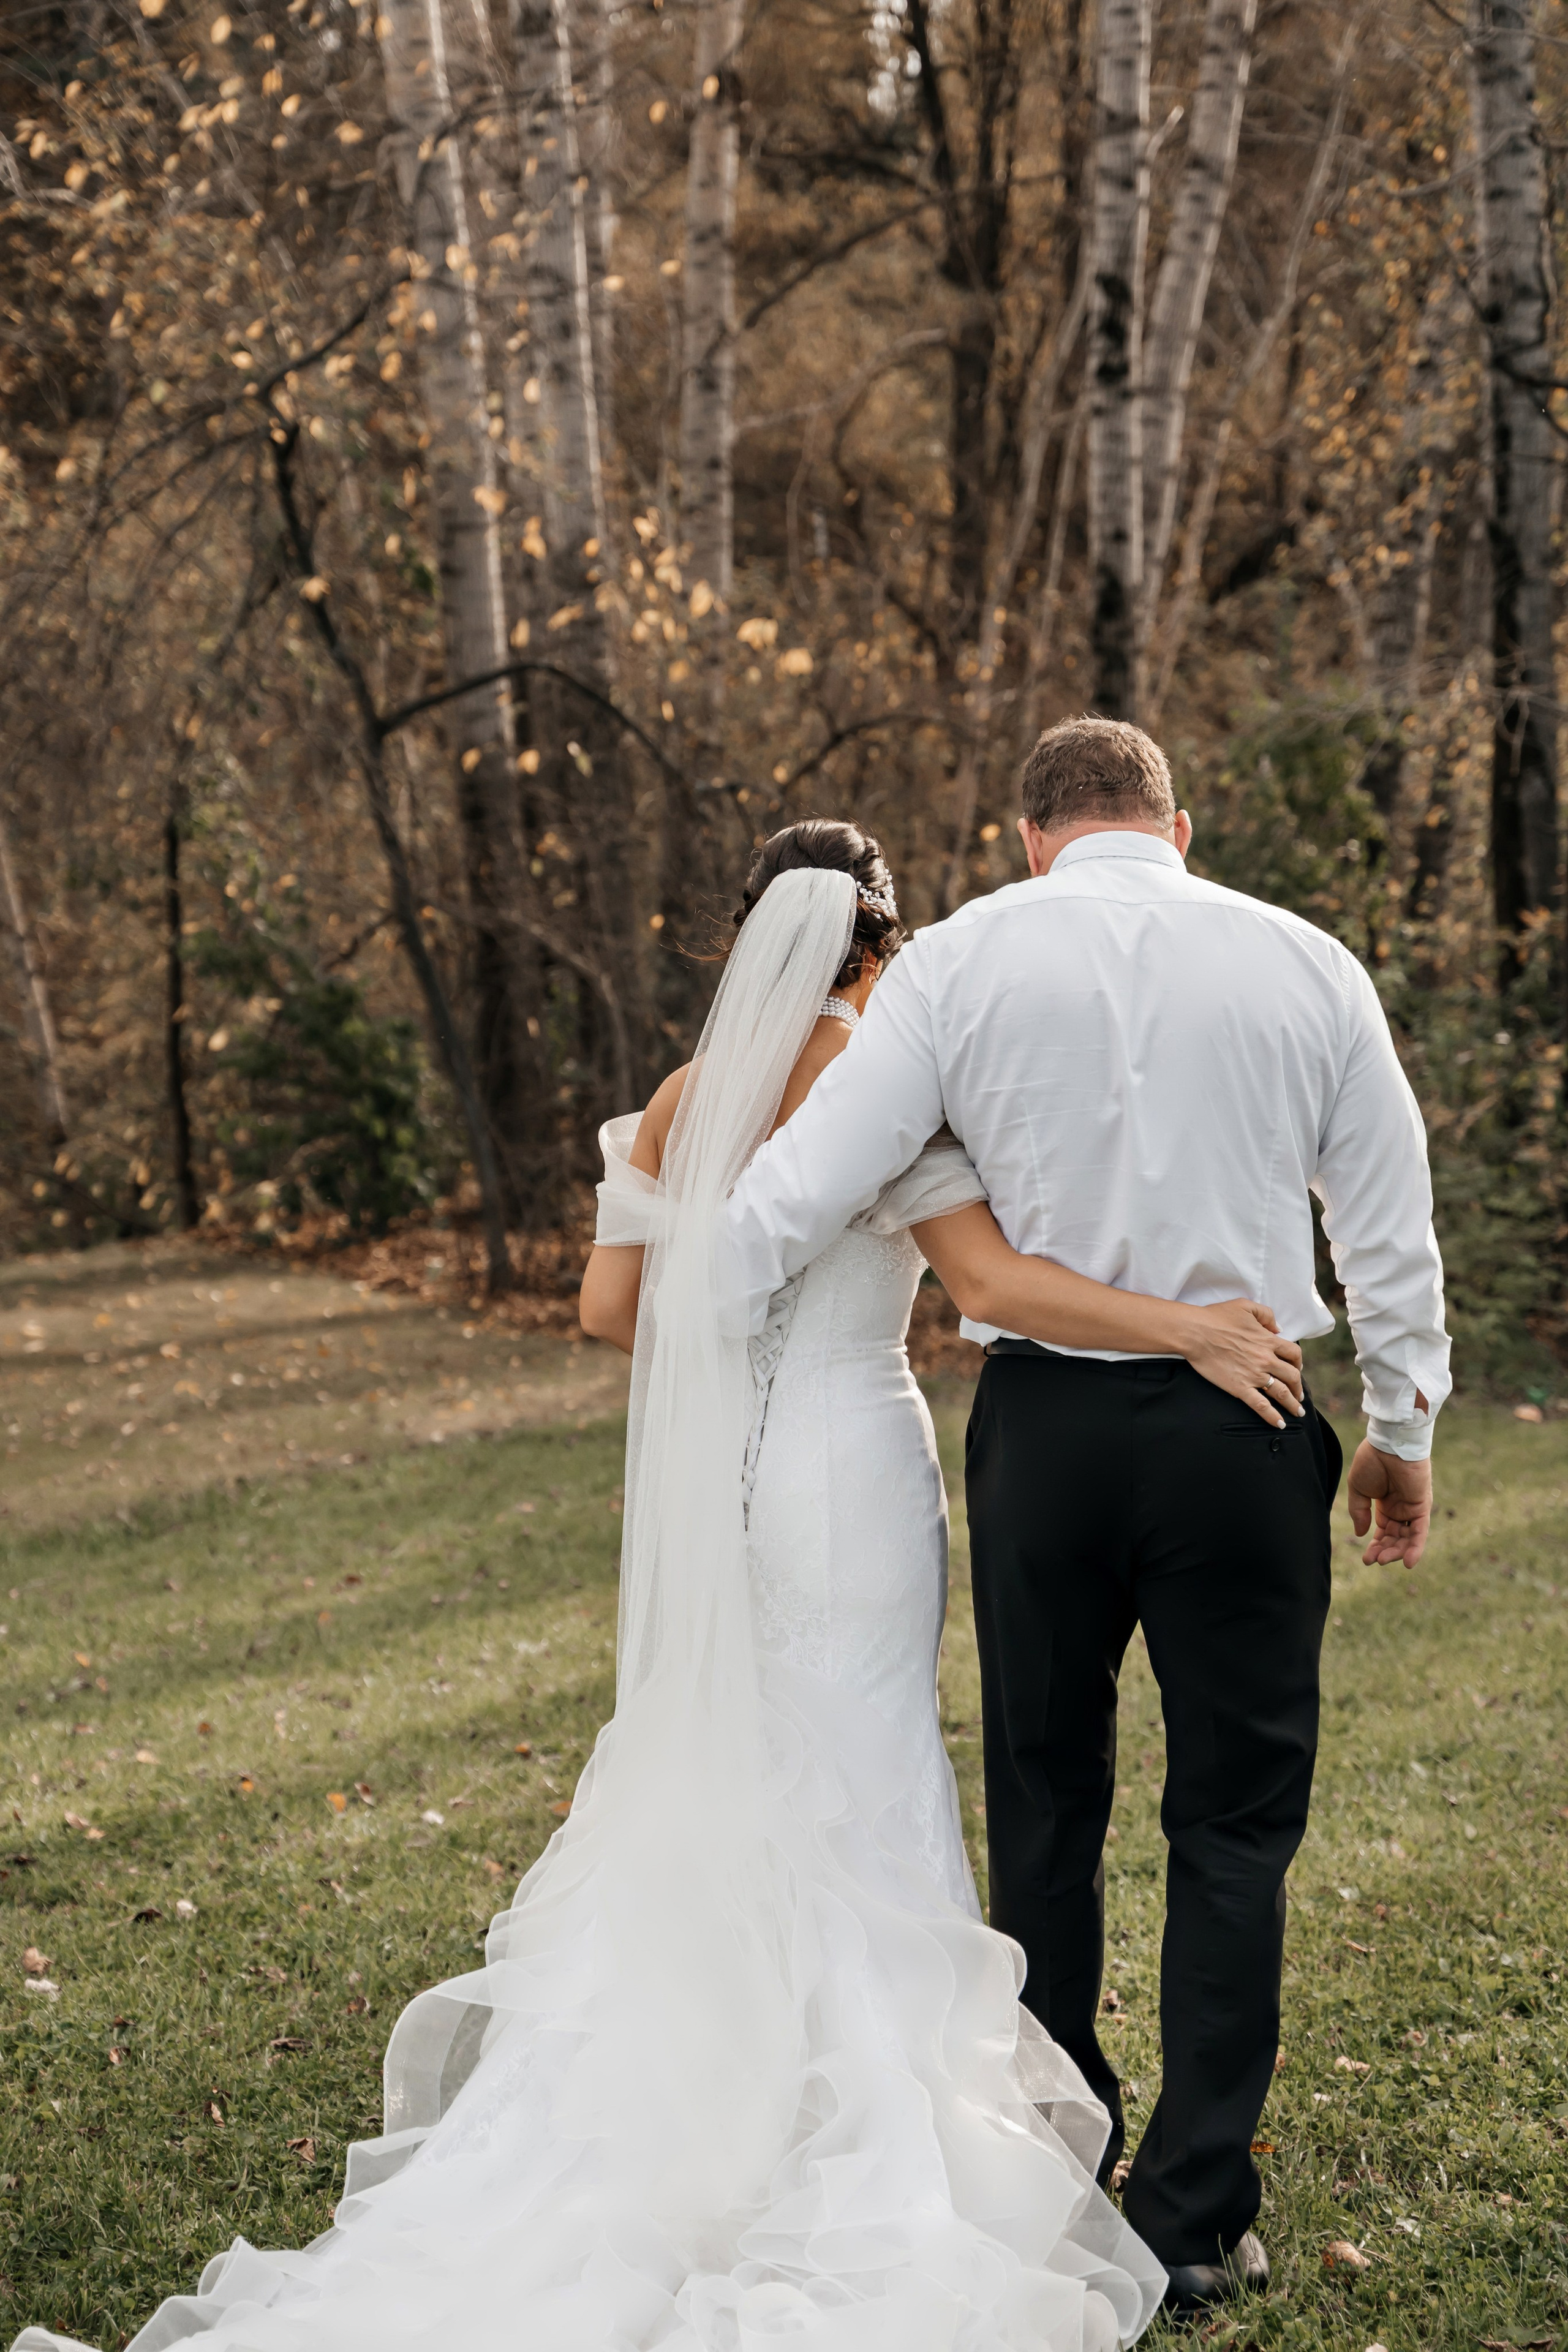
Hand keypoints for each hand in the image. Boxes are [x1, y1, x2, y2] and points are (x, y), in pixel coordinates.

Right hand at [1178, 1299, 1304, 1427]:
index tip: (1297, 1369)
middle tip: (1299, 1395)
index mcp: (1268, 1340)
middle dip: (1299, 1388)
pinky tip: (1279, 1424)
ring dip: (1292, 1404)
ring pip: (1281, 1393)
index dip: (1298, 1363)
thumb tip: (1277, 1328)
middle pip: (1292, 1376)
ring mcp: (1254, 1375)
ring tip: (1297, 1413)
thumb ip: (1266, 1315)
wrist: (1195, 1332)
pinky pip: (1261, 1406)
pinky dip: (1272, 1417)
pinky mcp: (1240, 1388)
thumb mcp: (1245, 1306)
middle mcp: (1266, 1359)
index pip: (1294, 1354)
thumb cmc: (1216, 1317)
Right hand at [1347, 1441, 1431, 1567]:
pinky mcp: (1422, 1506)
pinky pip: (1420, 1531)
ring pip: (1408, 1538)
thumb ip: (1359, 1511)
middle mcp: (1401, 1508)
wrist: (1388, 1444)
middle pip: (1395, 1538)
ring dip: (1397, 1552)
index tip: (1366, 1559)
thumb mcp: (1358, 1489)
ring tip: (1384, 1560)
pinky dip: (1416, 1547)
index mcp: (1385, 1504)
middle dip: (1385, 1551)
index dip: (1375, 1546)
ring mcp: (1412, 1508)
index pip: (1383, 1532)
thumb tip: (1360, 1533)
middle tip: (1373, 1561)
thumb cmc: (1371, 1461)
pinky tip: (1407, 1562)